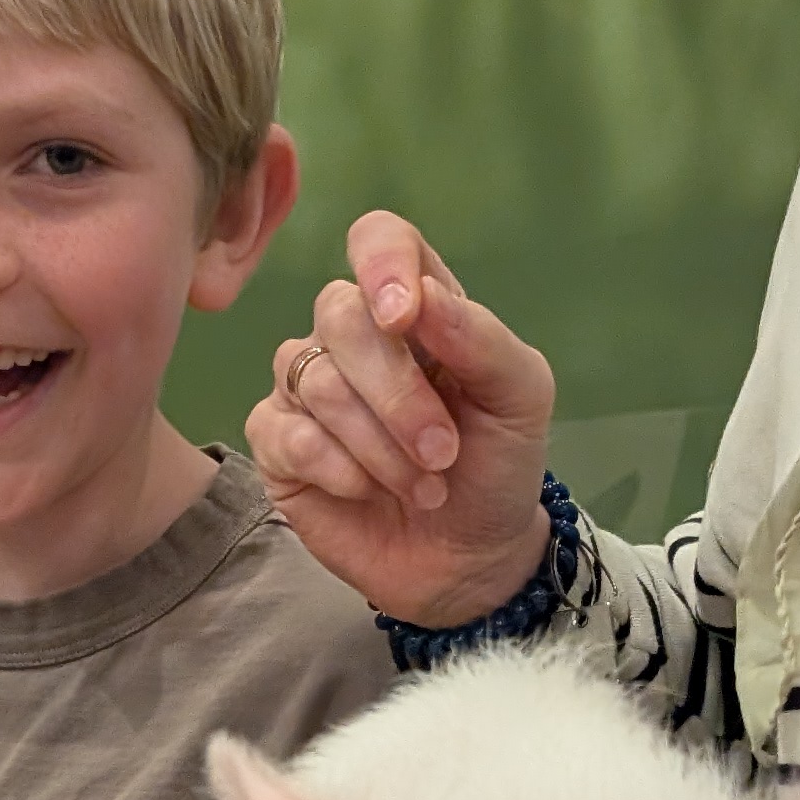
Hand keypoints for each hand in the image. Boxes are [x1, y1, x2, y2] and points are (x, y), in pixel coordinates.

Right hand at [248, 213, 556, 629]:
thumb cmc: (497, 467)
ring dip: (379, 443)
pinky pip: (283, 434)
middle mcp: (352, 336)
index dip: (383, 265)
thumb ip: (481, 339)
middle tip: (443, 452)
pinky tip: (368, 492)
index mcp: (414, 306)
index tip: (404, 316)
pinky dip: (336, 468)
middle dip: (397, 392)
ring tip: (424, 485)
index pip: (378, 240)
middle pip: (339, 314)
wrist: (472, 559)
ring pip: (314, 379)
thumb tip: (420, 297)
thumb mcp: (520, 399)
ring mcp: (307, 389)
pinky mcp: (279, 447)